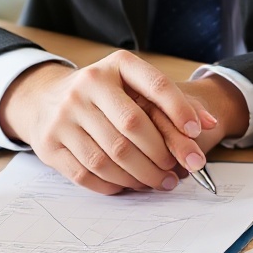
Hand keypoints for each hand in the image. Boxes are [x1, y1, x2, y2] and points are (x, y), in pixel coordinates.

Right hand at [0, 52, 223, 194]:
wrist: (43, 99)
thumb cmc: (103, 95)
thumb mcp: (133, 85)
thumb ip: (172, 101)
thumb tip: (208, 124)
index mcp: (115, 66)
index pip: (155, 84)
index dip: (179, 109)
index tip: (196, 133)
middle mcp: (86, 86)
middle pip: (133, 127)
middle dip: (161, 155)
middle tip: (177, 171)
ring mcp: (64, 116)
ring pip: (110, 156)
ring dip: (140, 176)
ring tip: (159, 182)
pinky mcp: (50, 145)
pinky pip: (87, 174)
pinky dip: (113, 185)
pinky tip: (129, 185)